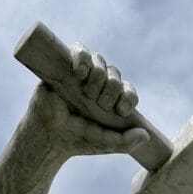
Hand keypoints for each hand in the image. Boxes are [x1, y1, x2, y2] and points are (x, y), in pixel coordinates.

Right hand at [24, 42, 148, 160]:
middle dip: (112, 88)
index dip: (129, 95)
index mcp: (110, 101)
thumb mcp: (104, 144)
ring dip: (98, 76)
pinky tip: (80, 73)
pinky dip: (83, 57)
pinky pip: (79, 49)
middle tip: (100, 104)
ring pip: (100, 61)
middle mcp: (98, 86)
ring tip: (87, 93)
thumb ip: (125, 142)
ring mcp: (81, 75)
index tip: (122, 110)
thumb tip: (145, 135)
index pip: (127, 90)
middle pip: (114, 74)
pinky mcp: (65, 66)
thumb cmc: (77, 140)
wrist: (48, 136)